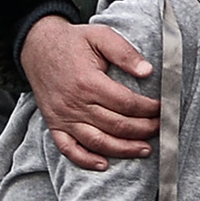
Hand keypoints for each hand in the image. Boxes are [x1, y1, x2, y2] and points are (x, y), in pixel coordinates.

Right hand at [20, 16, 157, 169]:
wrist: (37, 46)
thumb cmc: (72, 42)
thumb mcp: (101, 36)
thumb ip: (124, 52)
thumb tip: (147, 70)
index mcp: (89, 82)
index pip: (127, 104)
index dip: (149, 109)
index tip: (162, 108)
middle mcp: (75, 103)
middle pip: (117, 125)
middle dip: (143, 130)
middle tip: (160, 128)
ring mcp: (63, 117)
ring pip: (98, 142)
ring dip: (124, 149)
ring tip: (144, 149)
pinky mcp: (54, 124)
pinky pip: (69, 149)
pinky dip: (86, 160)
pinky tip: (104, 164)